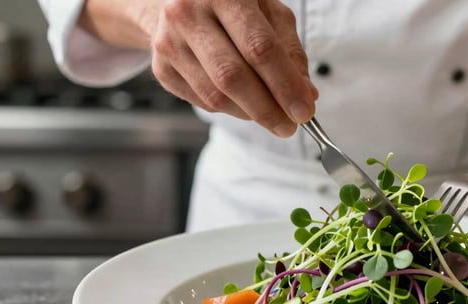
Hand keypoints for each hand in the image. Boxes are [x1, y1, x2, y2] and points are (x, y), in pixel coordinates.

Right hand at [143, 0, 317, 136]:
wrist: (178, 0)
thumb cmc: (232, 6)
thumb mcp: (268, 13)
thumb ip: (290, 51)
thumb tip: (306, 95)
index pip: (260, 48)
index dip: (285, 85)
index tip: (304, 111)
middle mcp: (189, 13)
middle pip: (233, 76)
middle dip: (267, 109)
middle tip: (289, 126)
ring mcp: (169, 42)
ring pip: (215, 95)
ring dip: (250, 114)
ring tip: (273, 117)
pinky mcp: (161, 68)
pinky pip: (202, 102)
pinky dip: (231, 110)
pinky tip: (244, 103)